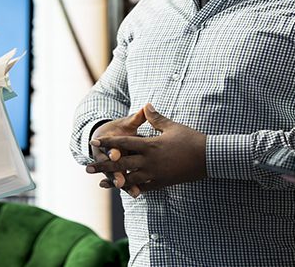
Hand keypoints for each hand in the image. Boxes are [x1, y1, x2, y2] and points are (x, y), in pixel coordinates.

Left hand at [87, 104, 205, 197]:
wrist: (207, 158)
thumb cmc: (190, 139)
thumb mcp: (171, 126)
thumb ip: (155, 118)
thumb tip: (145, 105)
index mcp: (150, 145)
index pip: (124, 143)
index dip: (108, 142)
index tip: (94, 141)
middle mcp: (149, 161)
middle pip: (121, 164)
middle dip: (103, 165)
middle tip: (87, 168)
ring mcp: (155, 174)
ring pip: (129, 179)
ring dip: (114, 180)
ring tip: (100, 183)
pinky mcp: (162, 183)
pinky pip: (143, 187)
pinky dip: (131, 188)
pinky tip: (123, 189)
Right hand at [87, 108, 146, 194]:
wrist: (104, 140)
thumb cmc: (119, 130)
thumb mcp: (126, 123)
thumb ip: (136, 118)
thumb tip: (146, 107)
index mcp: (108, 141)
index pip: (109, 146)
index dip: (111, 150)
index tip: (115, 155)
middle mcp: (108, 155)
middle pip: (111, 166)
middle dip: (115, 174)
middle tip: (121, 181)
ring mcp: (113, 166)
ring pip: (117, 176)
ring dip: (124, 185)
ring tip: (133, 193)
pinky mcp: (119, 172)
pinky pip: (124, 181)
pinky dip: (130, 187)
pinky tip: (138, 194)